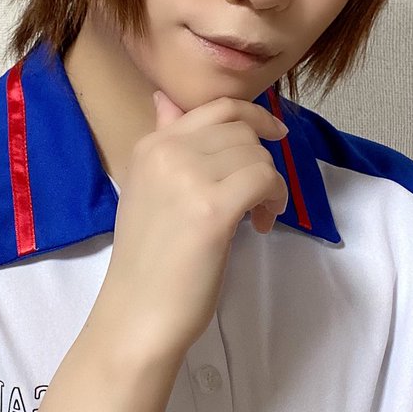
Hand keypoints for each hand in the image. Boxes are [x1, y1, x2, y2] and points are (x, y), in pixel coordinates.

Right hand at [97, 89, 288, 355]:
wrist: (137, 312)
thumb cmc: (148, 260)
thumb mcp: (148, 188)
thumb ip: (165, 142)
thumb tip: (166, 99)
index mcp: (150, 145)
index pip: (215, 108)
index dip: (253, 117)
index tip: (275, 136)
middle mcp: (166, 152)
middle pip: (242, 132)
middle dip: (261, 162)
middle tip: (259, 199)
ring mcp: (188, 177)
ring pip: (257, 156)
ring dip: (270, 185)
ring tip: (258, 217)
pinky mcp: (212, 208)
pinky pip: (265, 180)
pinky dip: (275, 199)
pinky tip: (263, 224)